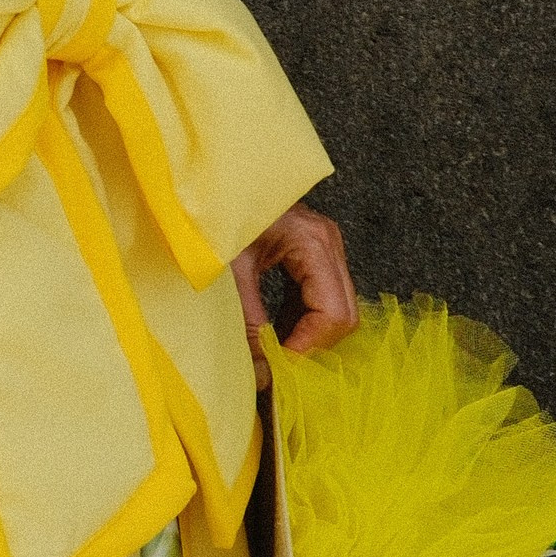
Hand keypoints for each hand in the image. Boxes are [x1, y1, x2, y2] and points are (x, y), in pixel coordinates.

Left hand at [233, 201, 357, 380]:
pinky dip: (303, 323)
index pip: (333, 312)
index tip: (281, 369)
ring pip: (337, 311)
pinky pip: (321, 300)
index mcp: (312, 241)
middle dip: (314, 346)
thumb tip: (262, 373)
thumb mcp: (230, 269)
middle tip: (280, 368)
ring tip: (275, 355)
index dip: (310, 346)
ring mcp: (325, 249)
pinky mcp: (314, 256)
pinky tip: (277, 335)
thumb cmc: (217, 213)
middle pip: (343, 314)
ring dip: (309, 337)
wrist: (212, 183)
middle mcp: (328, 244)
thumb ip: (248, 322)